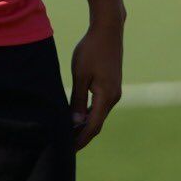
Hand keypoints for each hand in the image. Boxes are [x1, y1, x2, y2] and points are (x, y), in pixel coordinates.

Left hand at [70, 22, 123, 149]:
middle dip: (82, 136)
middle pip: (97, 124)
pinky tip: (78, 116)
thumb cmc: (91, 50)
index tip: (68, 150)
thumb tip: (75, 122)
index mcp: (106, 97)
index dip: (80, 140)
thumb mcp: (81, 75)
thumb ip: (77, 100)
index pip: (92, 126)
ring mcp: (114, 92)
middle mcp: (114, 97)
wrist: (108, 29)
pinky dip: (89, 114)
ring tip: (69, 134)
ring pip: (98, 115)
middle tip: (65, 146)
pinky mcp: (112, 85)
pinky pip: (100, 106)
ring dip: (85, 125)